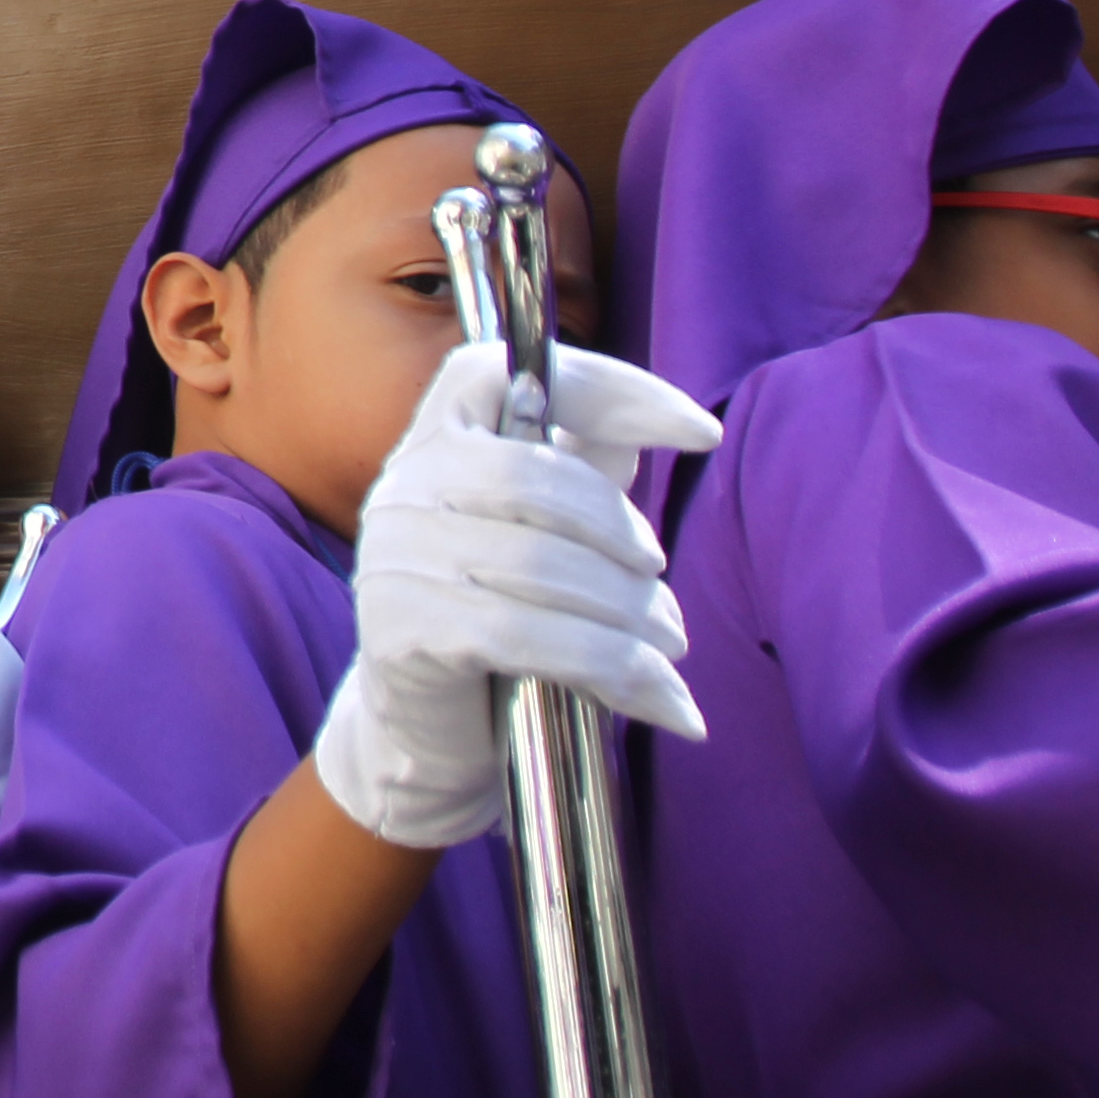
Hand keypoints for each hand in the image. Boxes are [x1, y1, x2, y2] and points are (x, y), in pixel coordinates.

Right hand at [309, 342, 715, 850]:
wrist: (422, 723)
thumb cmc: (497, 608)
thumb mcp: (542, 527)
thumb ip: (589, 468)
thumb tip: (678, 427)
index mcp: (437, 435)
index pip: (515, 373)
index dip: (613, 391)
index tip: (702, 433)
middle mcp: (404, 483)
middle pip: (540, 480)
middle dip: (623, 534)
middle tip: (660, 580)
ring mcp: (396, 556)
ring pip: (544, 567)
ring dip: (631, 614)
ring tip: (671, 644)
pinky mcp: (405, 630)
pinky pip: (529, 637)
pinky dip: (612, 667)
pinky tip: (659, 696)